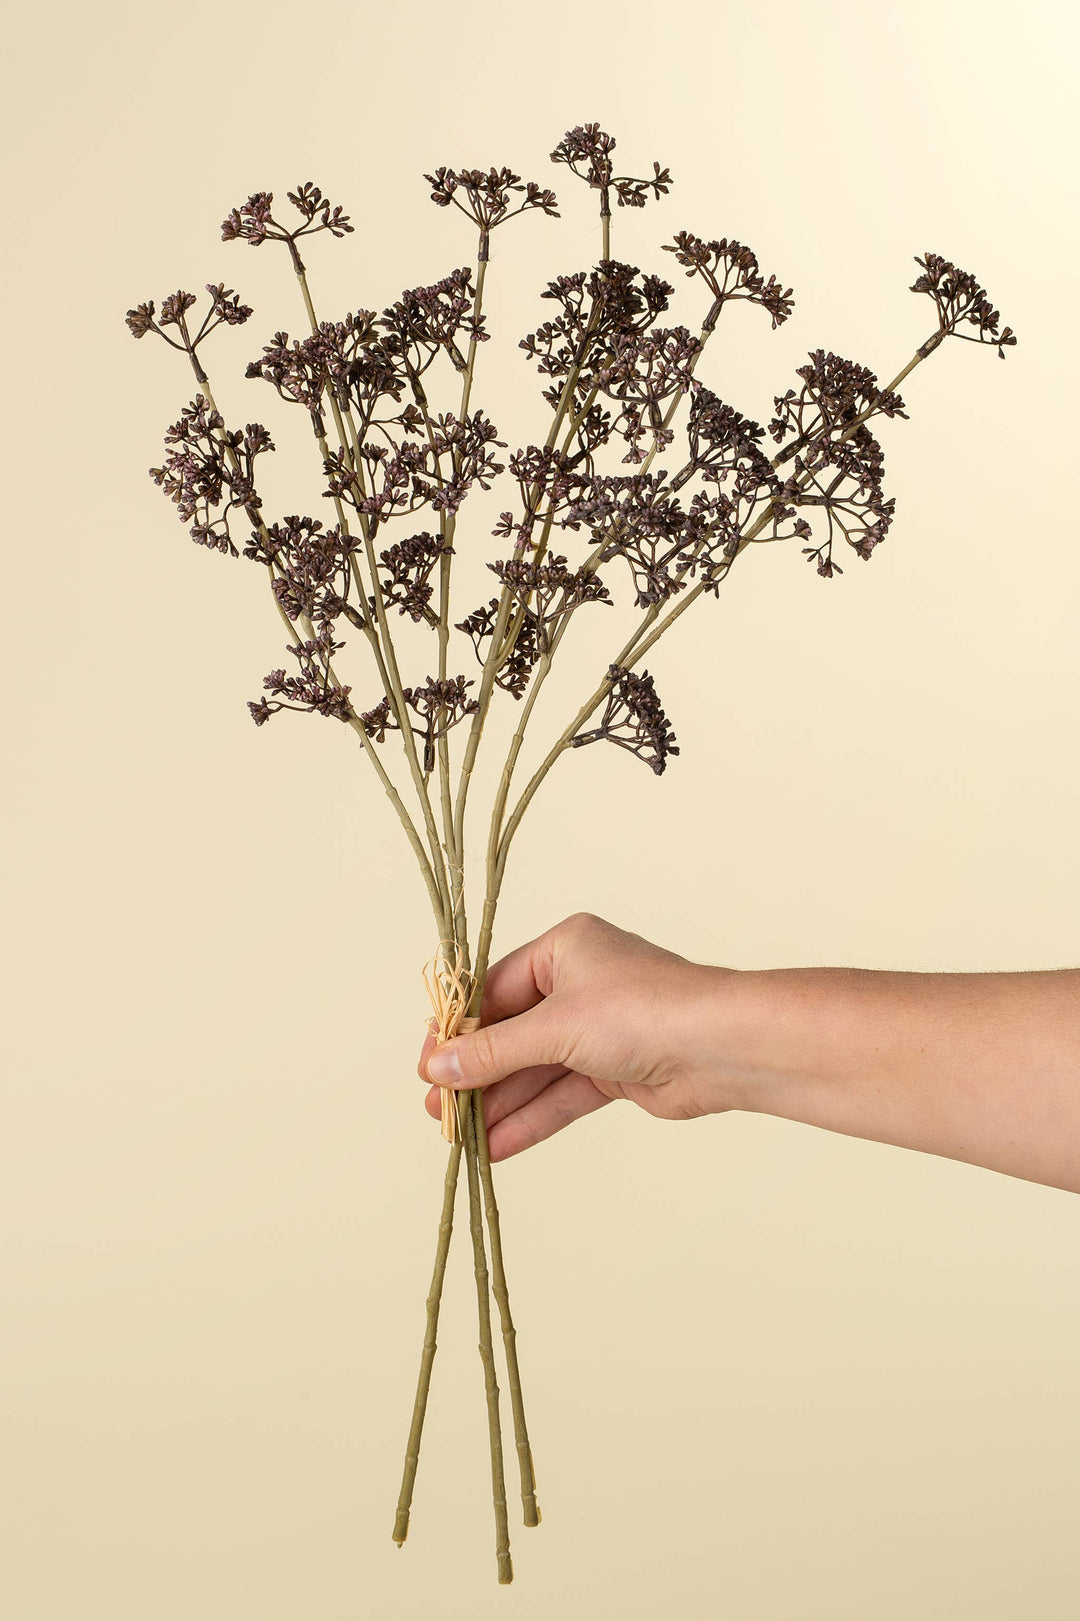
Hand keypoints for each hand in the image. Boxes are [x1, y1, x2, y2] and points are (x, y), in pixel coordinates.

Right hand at [420, 913, 741, 1160]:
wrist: (722, 1049)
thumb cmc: (642, 1012)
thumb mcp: (554, 1028)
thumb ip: (493, 1051)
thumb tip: (438, 1067)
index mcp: (563, 949)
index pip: (493, 989)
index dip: (458, 1030)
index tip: (426, 1066)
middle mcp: (580, 984)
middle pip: (512, 1034)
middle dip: (475, 1075)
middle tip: (436, 1110)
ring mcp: (599, 1030)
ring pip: (536, 1070)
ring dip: (499, 1103)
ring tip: (459, 1138)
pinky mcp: (616, 1071)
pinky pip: (563, 1094)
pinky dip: (532, 1118)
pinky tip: (497, 1145)